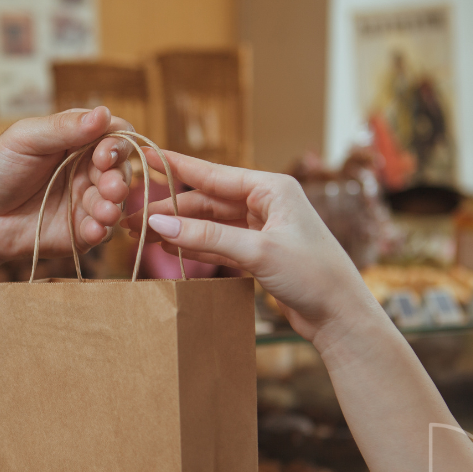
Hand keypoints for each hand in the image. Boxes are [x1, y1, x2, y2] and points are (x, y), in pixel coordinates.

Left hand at [0, 107, 134, 269]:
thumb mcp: (26, 139)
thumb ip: (64, 128)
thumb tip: (103, 113)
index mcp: (78, 141)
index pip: (114, 136)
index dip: (117, 144)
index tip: (104, 155)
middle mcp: (88, 170)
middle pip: (121, 170)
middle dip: (118, 179)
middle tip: (110, 188)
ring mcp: (86, 201)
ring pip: (115, 202)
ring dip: (113, 206)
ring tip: (104, 212)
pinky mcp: (81, 232)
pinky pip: (101, 231)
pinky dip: (101, 230)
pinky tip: (93, 230)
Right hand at [123, 150, 383, 347]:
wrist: (341, 316)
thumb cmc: (313, 275)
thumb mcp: (257, 251)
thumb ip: (206, 236)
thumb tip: (159, 223)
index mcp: (272, 188)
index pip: (214, 174)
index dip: (176, 167)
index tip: (146, 155)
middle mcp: (267, 203)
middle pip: (207, 201)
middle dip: (170, 208)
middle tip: (131, 216)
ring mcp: (262, 229)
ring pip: (210, 224)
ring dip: (178, 229)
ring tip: (142, 234)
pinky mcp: (259, 254)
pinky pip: (219, 244)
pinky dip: (195, 245)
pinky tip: (169, 247)